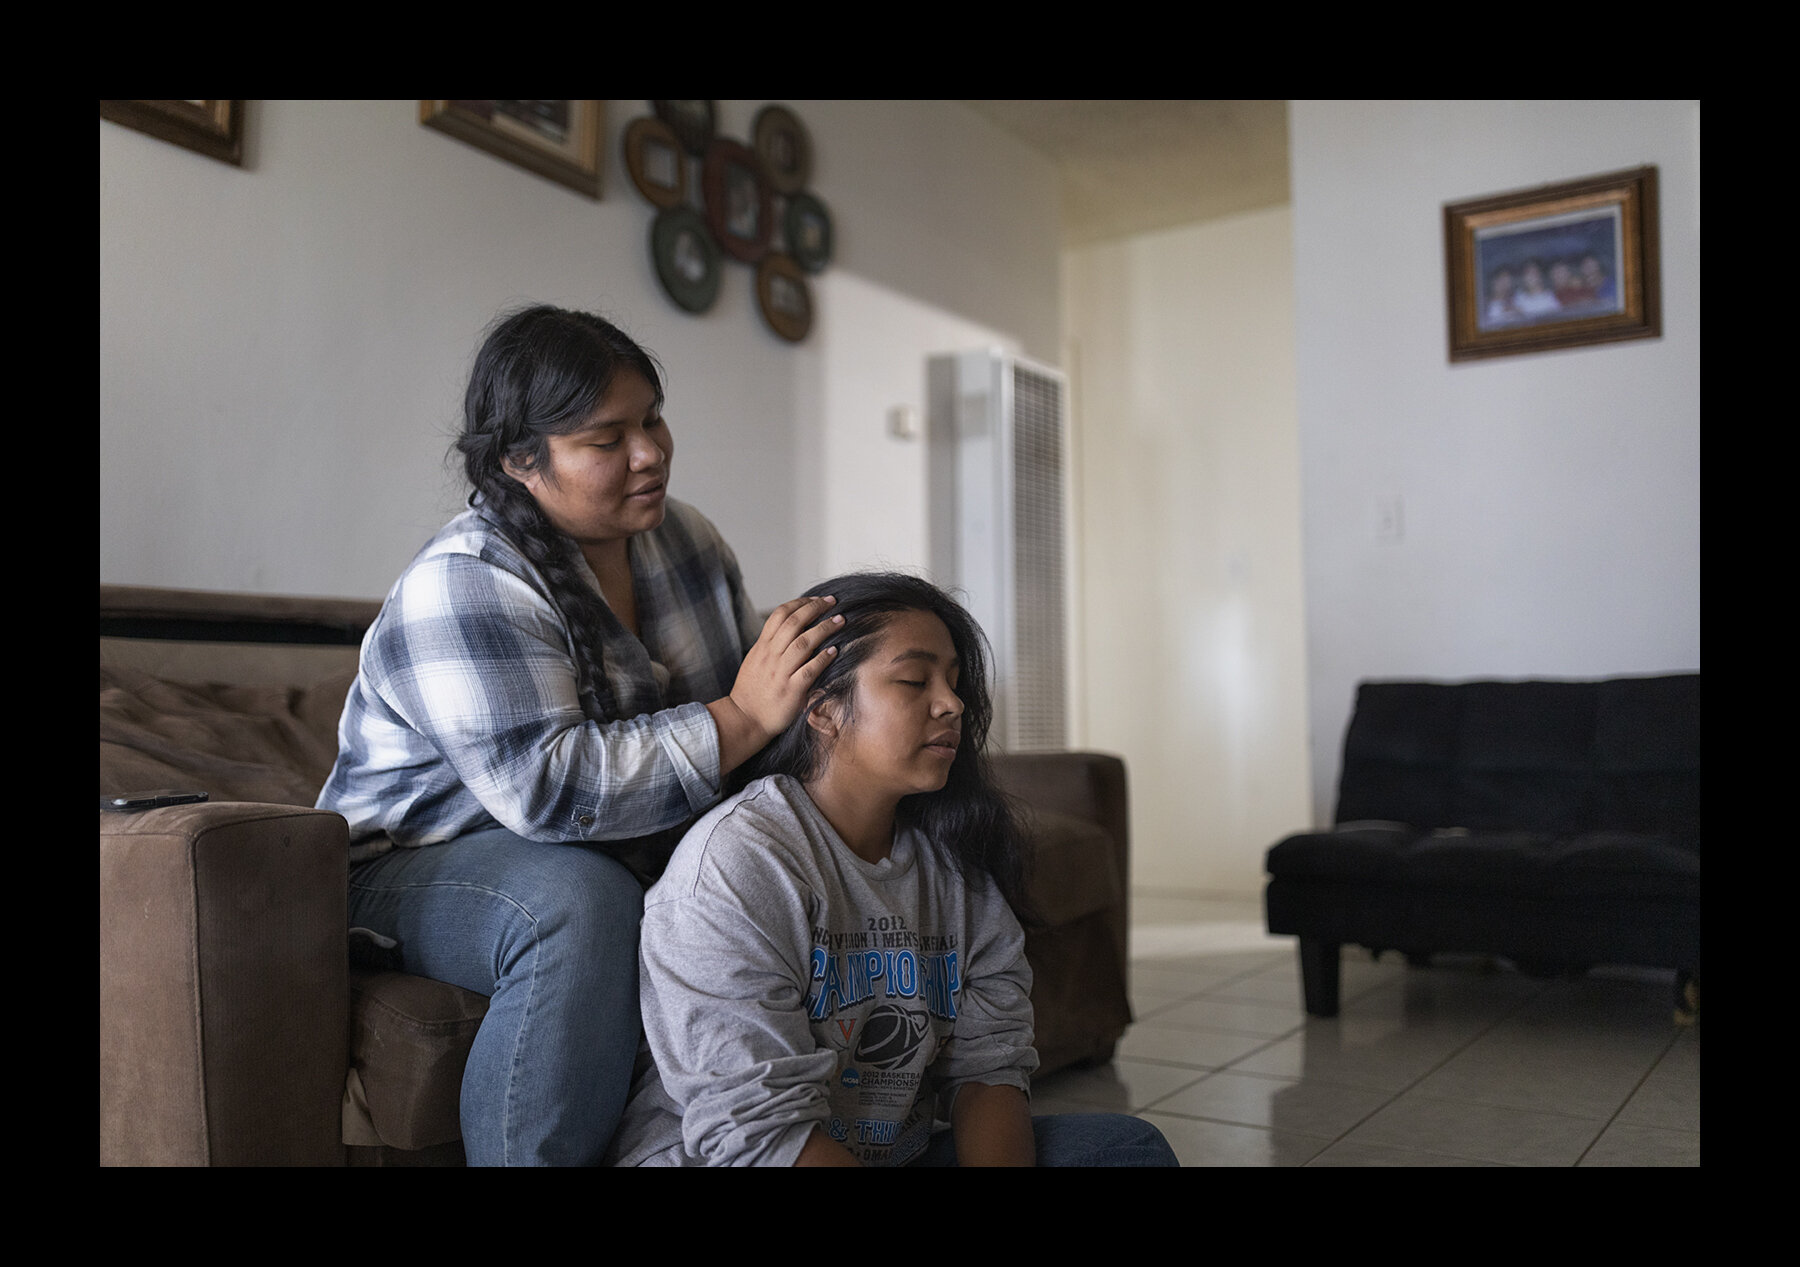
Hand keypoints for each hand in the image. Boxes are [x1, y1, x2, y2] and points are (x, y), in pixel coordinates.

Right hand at [708, 595, 840, 774]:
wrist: (744, 718)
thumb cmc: (752, 691)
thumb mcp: (755, 660)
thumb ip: (771, 644)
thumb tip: (790, 628)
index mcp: (762, 646)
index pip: (780, 615)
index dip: (800, 603)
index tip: (816, 599)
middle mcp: (770, 656)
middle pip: (794, 623)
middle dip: (815, 608)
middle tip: (832, 602)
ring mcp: (780, 672)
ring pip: (803, 643)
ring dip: (824, 629)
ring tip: (839, 621)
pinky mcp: (790, 690)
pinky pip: (809, 670)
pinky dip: (822, 659)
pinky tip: (834, 651)